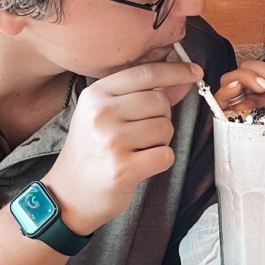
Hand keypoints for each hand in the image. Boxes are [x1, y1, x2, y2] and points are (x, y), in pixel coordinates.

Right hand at [43, 61, 201, 234]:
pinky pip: (166, 155)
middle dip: (162, 118)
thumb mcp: (107, 116)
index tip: (194, 72)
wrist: (69, 194)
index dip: (175, 71)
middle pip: (160, 101)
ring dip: (161, 141)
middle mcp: (101, 114)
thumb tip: (182, 80)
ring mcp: (112, 141)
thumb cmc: (91, 153)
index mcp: (96, 95)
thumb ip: (143, 95)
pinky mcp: (124, 168)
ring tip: (138, 150)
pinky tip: (141, 165)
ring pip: (165, 128)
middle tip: (143, 134)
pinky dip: (160, 161)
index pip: (144, 74)